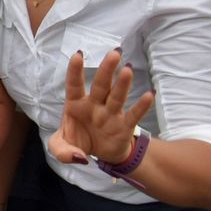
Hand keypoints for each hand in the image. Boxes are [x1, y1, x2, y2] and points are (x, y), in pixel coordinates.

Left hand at [49, 48, 153, 165]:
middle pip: (101, 85)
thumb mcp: (61, 148)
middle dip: (106, 69)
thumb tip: (79, 157)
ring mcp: (110, 114)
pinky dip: (141, 106)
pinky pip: (133, 115)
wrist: (98, 155)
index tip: (78, 54)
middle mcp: (94, 105)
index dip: (75, 71)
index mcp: (75, 105)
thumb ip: (62, 152)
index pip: (74, 85)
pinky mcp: (124, 126)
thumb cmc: (78, 142)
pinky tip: (149, 95)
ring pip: (117, 96)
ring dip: (122, 84)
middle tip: (114, 53)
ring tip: (128, 69)